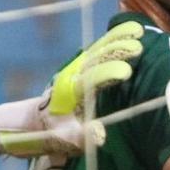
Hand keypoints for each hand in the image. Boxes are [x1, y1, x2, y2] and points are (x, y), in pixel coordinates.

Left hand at [0, 22, 144, 156]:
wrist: (32, 120)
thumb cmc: (50, 132)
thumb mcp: (61, 139)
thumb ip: (78, 135)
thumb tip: (100, 133)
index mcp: (69, 93)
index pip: (91, 79)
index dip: (107, 74)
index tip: (125, 72)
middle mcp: (74, 76)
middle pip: (96, 59)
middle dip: (116, 53)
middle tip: (137, 48)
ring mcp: (78, 68)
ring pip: (98, 50)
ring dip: (117, 40)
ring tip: (137, 31)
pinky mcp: (83, 66)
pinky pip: (100, 49)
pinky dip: (114, 39)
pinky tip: (132, 31)